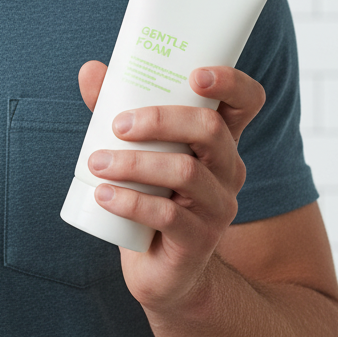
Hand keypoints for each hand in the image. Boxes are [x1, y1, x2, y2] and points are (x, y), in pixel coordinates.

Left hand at [77, 59, 265, 313]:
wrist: (158, 266)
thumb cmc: (149, 191)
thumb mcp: (134, 146)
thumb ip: (113, 105)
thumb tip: (90, 69)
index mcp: (219, 139)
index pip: (247, 101)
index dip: (231, 82)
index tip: (195, 74)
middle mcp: (228, 169)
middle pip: (210, 129)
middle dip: (160, 120)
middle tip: (118, 124)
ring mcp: (217, 207)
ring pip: (186, 171)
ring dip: (134, 163)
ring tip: (96, 162)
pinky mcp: (198, 241)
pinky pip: (167, 215)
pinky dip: (130, 202)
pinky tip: (103, 195)